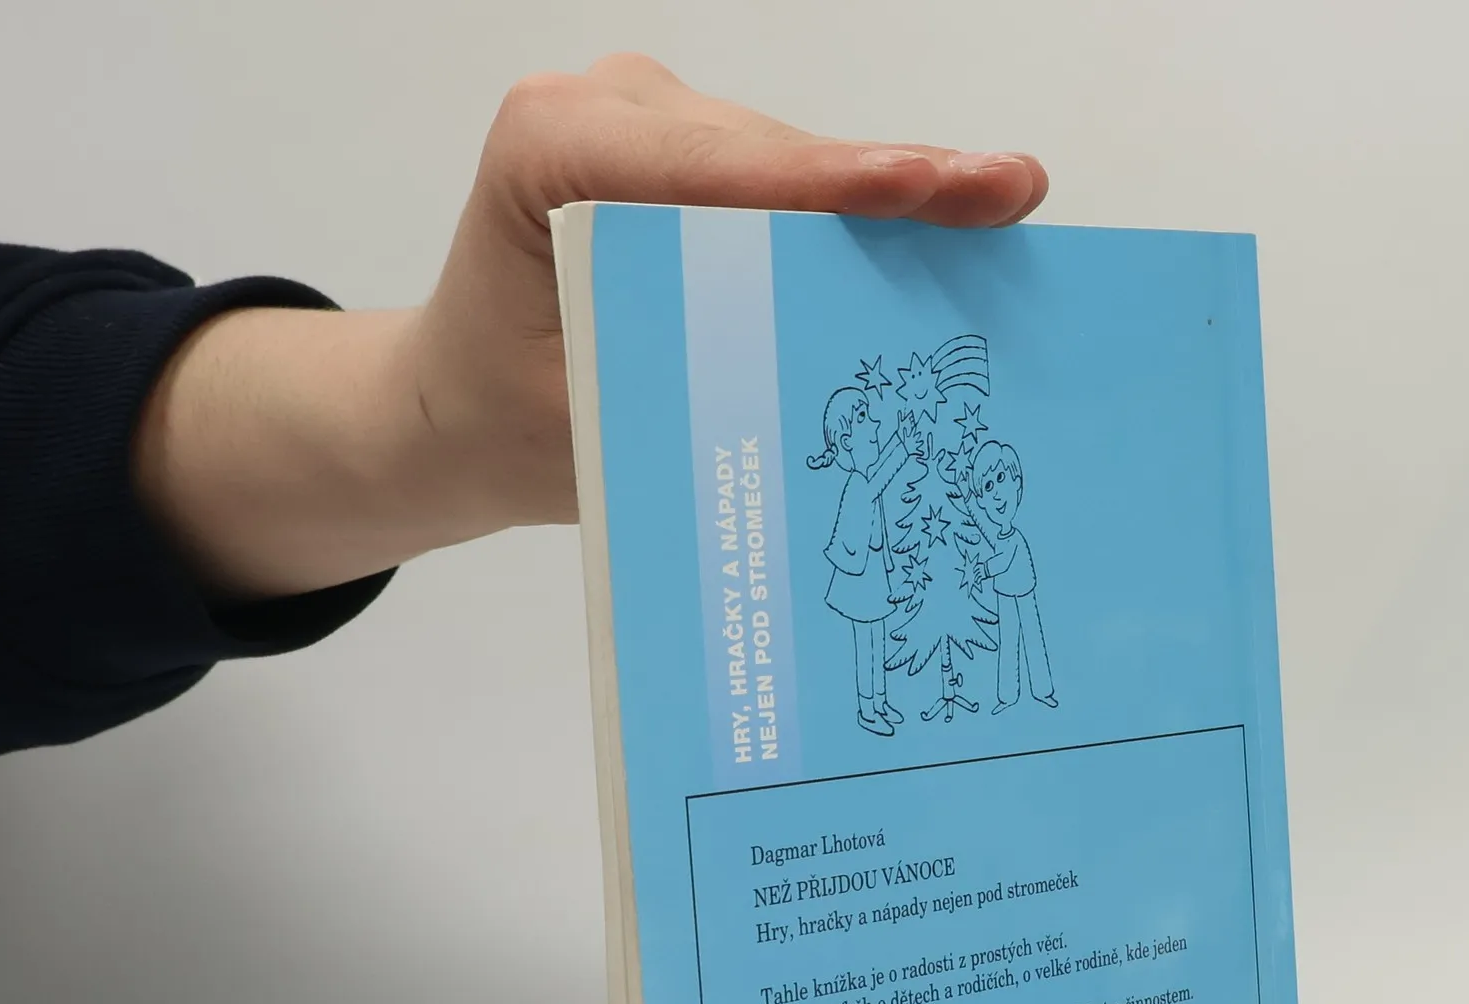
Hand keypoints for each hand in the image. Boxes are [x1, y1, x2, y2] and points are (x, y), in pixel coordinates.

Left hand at [136, 55, 1046, 599]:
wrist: (459, 408)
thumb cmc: (508, 422)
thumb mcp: (591, 429)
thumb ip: (692, 394)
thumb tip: (827, 395)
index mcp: (551, 150)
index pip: (715, 163)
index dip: (831, 181)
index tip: (934, 185)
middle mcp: (604, 109)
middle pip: (774, 152)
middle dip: (887, 187)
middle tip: (1009, 195)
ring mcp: (652, 121)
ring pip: (795, 162)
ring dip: (884, 208)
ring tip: (993, 217)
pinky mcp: (693, 154)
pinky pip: (791, 182)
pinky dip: (856, 224)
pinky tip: (940, 241)